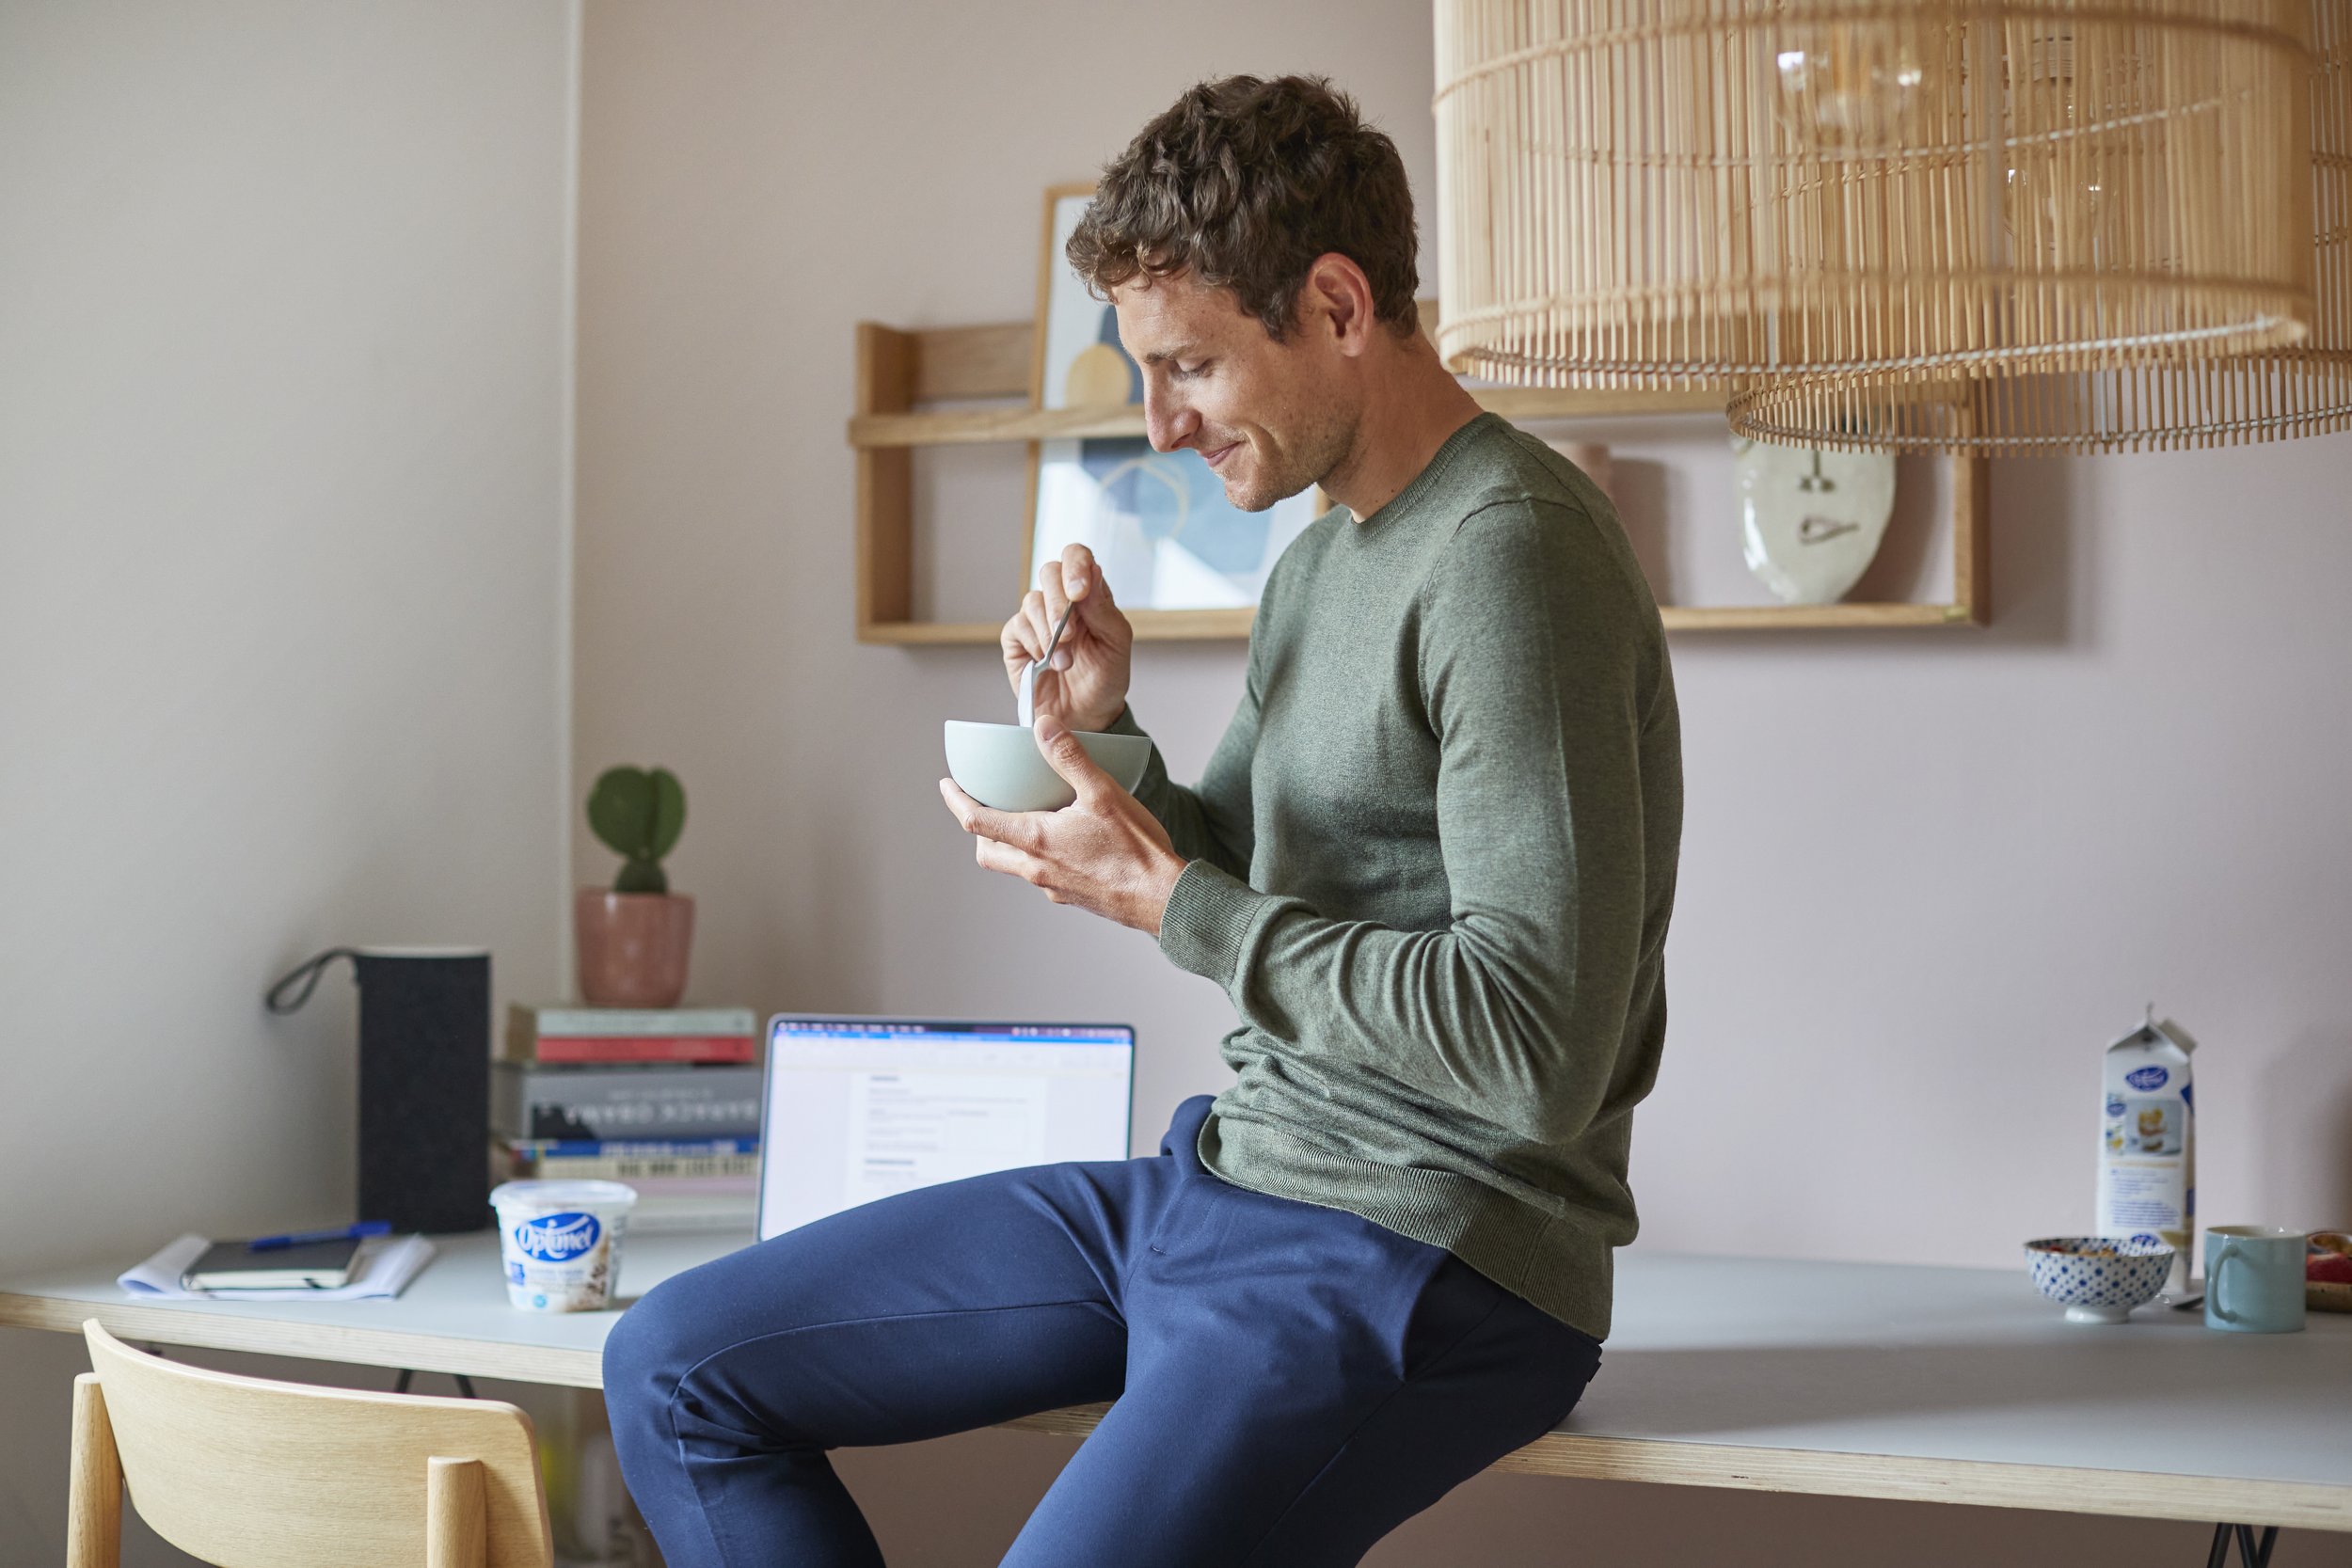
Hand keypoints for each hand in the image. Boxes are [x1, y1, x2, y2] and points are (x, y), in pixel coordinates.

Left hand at [940, 716, 1186, 934]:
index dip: (956, 801)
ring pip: (1013, 865)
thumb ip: (1070, 758)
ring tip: (1024, 817)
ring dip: (1007, 842)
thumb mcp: (1103, 793)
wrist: (1164, 899)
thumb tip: (1043, 727)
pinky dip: (1037, 855)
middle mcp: (1037, 868)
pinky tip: (1063, 840)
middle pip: (988, 850)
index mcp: (1037, 840)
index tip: (947, 786)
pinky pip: (1041, 874)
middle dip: (977, 828)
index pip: (977, 822)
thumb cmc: (1136, 851)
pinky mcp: (1070, 896)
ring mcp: (1052, 886)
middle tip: (981, 804)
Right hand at [1002, 545, 1131, 735]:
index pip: (1077, 557)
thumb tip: (1091, 573)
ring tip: (1064, 661)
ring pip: (1032, 600)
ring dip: (1049, 632)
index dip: (1076, 565)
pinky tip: (1045, 661)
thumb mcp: (1116, 644)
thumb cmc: (1105, 677)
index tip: (1080, 591)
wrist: (1088, 715)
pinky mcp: (1017, 639)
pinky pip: (1017, 626)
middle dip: (1059, 603)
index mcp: (1089, 593)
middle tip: (1069, 634)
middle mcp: (1060, 600)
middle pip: (1049, 572)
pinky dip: (1033, 644)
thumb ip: (1103, 609)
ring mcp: (1037, 618)